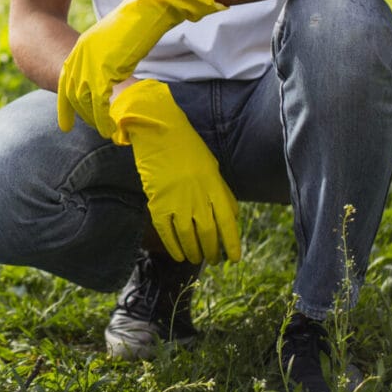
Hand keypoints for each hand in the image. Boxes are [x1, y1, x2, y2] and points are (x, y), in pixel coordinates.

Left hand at [57, 0, 225, 136]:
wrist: (147, 9)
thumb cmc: (137, 24)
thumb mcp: (114, 44)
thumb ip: (107, 59)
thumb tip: (111, 73)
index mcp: (82, 48)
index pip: (66, 79)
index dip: (64, 101)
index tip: (64, 119)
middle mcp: (81, 55)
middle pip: (70, 91)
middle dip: (70, 112)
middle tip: (69, 127)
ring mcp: (90, 62)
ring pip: (82, 99)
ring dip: (91, 118)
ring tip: (102, 130)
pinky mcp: (104, 70)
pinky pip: (98, 101)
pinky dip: (103, 117)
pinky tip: (109, 127)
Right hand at [115, 79, 240, 264]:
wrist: (158, 132)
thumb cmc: (187, 148)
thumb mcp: (211, 167)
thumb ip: (222, 193)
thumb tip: (232, 217)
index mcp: (214, 186)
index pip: (228, 223)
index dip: (232, 244)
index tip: (234, 258)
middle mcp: (198, 196)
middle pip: (208, 234)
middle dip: (212, 251)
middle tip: (213, 259)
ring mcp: (177, 201)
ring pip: (188, 237)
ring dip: (194, 252)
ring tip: (196, 258)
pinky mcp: (157, 203)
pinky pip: (166, 232)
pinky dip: (173, 246)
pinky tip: (178, 255)